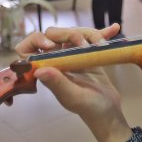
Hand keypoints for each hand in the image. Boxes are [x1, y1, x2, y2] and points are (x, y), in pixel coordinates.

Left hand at [15, 24, 131, 141]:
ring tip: (102, 45)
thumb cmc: (90, 108)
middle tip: (85, 45)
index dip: (35, 41)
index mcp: (47, 70)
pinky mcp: (87, 54)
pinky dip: (102, 32)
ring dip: (89, 34)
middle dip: (70, 34)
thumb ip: (57, 84)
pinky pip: (91, 38)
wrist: (109, 112)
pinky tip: (113, 30)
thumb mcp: (73, 97)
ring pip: (74, 33)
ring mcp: (72, 56)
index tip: (52, 45)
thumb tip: (38, 71)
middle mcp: (56, 61)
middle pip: (54, 35)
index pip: (28, 50)